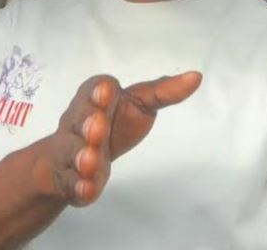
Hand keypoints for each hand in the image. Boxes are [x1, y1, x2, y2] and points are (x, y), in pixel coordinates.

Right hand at [32, 72, 201, 205]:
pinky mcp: (70, 179)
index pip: (95, 88)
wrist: (75, 155)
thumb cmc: (113, 120)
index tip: (107, 91)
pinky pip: (71, 183)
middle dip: (89, 122)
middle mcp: (78, 121)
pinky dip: (79, 187)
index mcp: (96, 96)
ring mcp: (71, 150)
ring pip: (73, 151)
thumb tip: (196, 76)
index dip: (99, 91)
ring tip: (91, 161)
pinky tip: (88, 189)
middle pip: (80, 119)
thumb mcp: (139, 102)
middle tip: (98, 129)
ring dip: (82, 156)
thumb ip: (164, 92)